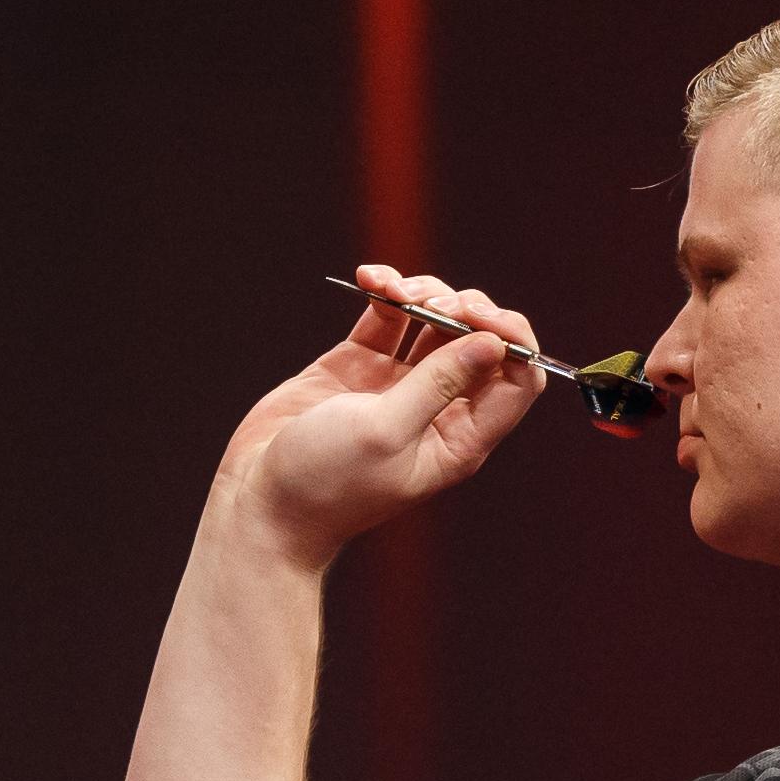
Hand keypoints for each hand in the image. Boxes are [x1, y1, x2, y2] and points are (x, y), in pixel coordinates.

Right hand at [215, 265, 546, 565]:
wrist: (261, 502)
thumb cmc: (327, 484)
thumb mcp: (387, 432)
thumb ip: (439, 383)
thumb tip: (493, 342)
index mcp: (461, 437)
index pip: (518, 379)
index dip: (510, 338)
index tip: (478, 315)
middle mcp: (439, 408)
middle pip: (479, 341)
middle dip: (462, 308)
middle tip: (431, 303)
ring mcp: (399, 384)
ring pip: (435, 321)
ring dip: (423, 293)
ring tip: (393, 289)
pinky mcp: (360, 366)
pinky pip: (388, 317)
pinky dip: (386, 293)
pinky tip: (370, 278)